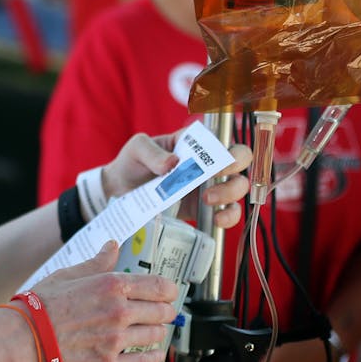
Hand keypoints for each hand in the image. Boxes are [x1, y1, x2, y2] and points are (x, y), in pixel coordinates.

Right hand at [30, 242, 179, 361]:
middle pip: (163, 311)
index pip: (160, 286)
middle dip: (164, 311)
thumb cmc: (41, 304)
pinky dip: (154, 357)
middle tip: (160, 313)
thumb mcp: (69, 274)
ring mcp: (116, 340)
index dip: (169, 290)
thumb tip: (113, 245)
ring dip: (157, 332)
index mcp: (111, 285)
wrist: (24, 337)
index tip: (168, 293)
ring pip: (156, 335)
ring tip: (149, 331)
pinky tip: (153, 353)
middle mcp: (119, 311)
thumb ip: (98, 262)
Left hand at [100, 133, 252, 230]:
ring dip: (230, 194)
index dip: (228, 149)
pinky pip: (227, 213)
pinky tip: (216, 220)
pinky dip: (228, 217)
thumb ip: (151, 151)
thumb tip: (172, 162)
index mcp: (193, 144)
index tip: (220, 160)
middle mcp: (206, 164)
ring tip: (207, 200)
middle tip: (215, 178)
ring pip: (237, 188)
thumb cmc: (132, 163)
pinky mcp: (204, 209)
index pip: (222, 141)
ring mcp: (208, 187)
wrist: (120, 191)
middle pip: (239, 162)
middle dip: (234, 169)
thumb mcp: (137, 149)